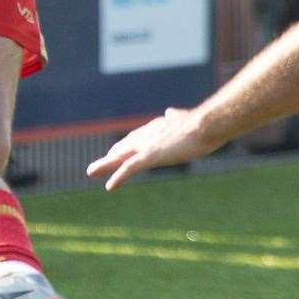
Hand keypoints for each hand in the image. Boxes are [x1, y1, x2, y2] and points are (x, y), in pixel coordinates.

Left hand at [87, 107, 216, 189]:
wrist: (208, 124)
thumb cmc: (204, 124)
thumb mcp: (187, 119)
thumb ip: (176, 117)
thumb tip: (170, 111)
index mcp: (158, 126)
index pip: (136, 137)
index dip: (125, 146)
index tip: (116, 151)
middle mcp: (149, 134)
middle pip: (124, 147)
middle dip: (110, 156)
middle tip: (96, 166)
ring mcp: (148, 145)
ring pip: (120, 157)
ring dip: (105, 165)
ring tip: (91, 172)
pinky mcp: (151, 155)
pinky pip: (129, 168)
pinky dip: (118, 177)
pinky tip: (109, 186)